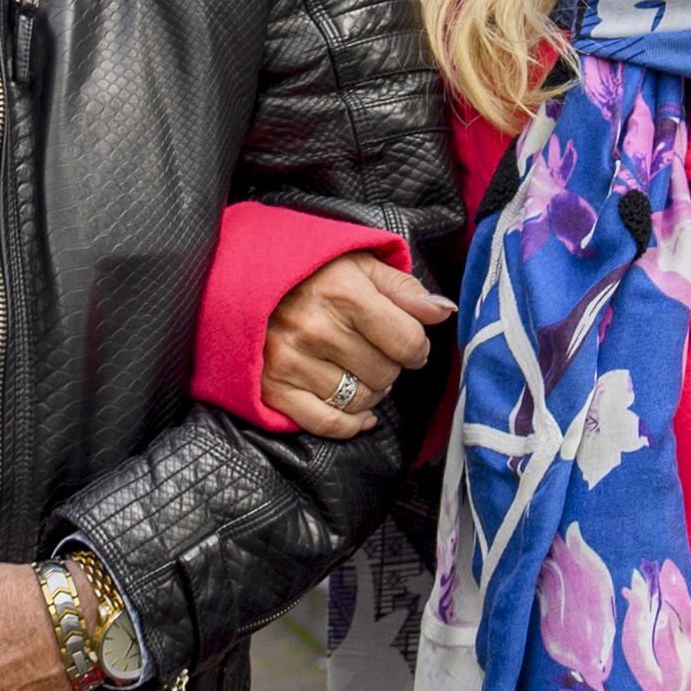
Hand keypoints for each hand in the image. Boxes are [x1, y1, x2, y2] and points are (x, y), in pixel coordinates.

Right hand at [266, 254, 452, 440]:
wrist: (245, 280)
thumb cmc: (311, 273)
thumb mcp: (360, 266)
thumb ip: (405, 289)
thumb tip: (444, 312)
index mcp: (344, 294)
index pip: (408, 342)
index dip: (417, 349)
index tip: (409, 346)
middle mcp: (316, 329)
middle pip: (386, 374)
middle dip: (389, 366)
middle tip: (374, 353)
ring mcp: (292, 361)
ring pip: (360, 400)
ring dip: (370, 392)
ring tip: (359, 371)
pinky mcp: (274, 387)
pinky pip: (328, 423)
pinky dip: (351, 424)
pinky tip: (360, 413)